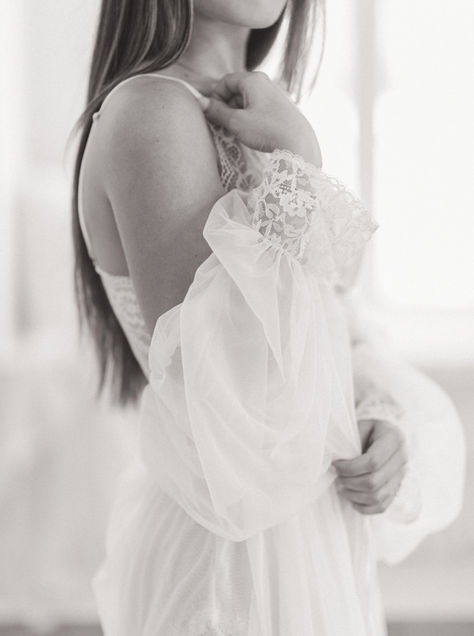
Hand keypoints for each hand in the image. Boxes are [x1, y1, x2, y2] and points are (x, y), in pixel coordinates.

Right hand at [202, 71, 321, 165]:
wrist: (298, 143)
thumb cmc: (266, 130)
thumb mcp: (236, 122)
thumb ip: (216, 111)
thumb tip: (200, 102)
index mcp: (253, 80)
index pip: (226, 81)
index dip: (215, 97)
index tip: (213, 114)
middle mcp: (266, 82)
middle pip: (238, 90)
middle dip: (227, 106)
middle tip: (224, 125)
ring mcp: (276, 94)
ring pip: (250, 100)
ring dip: (239, 113)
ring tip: (238, 131)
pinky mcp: (283, 108)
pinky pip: (261, 107)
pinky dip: (252, 117)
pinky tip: (254, 133)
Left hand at [332, 419, 408, 514]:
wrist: (379, 433)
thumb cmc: (364, 429)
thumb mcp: (358, 427)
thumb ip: (349, 441)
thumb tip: (334, 460)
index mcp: (394, 438)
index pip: (373, 461)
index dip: (350, 467)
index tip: (335, 465)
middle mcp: (402, 458)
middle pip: (374, 481)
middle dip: (350, 482)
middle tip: (337, 478)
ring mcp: (402, 475)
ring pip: (378, 496)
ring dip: (355, 496)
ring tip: (341, 488)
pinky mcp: (397, 488)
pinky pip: (382, 506)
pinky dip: (365, 507)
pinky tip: (352, 500)